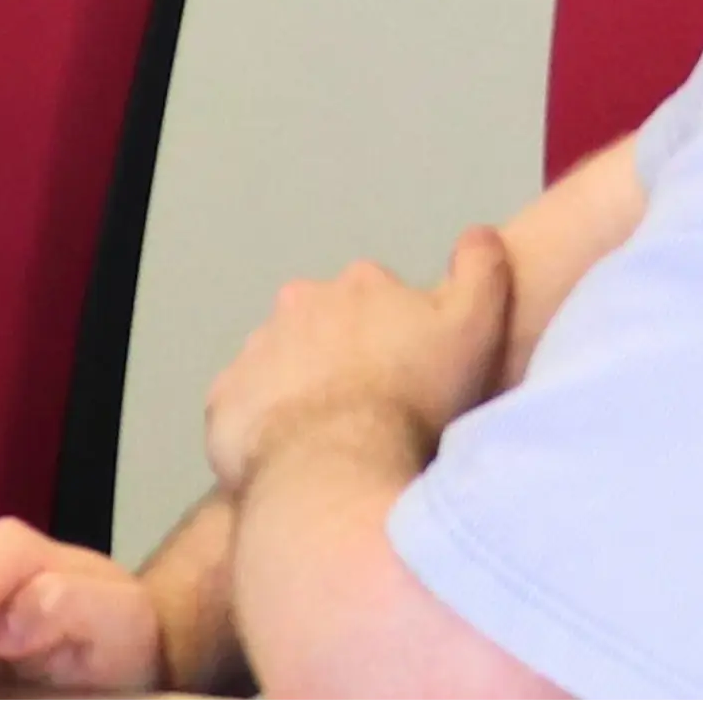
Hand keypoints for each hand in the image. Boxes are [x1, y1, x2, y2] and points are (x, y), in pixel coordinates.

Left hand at [203, 229, 511, 494]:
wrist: (334, 469)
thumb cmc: (411, 398)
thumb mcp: (474, 326)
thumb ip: (481, 269)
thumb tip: (476, 233)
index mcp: (358, 285)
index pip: (375, 294)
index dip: (393, 328)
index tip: (405, 364)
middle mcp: (297, 304)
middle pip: (322, 322)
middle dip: (338, 349)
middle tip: (365, 399)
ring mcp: (253, 352)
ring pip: (280, 361)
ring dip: (298, 383)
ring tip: (327, 431)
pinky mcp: (221, 401)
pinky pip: (243, 406)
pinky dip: (261, 420)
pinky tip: (288, 450)